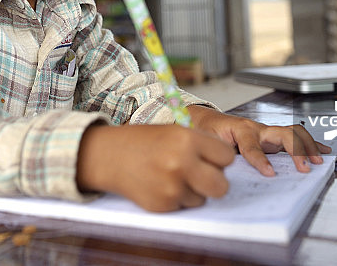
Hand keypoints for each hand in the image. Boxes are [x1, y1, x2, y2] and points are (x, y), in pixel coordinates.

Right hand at [76, 123, 235, 211]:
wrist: (109, 155)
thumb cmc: (143, 142)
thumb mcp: (174, 130)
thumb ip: (201, 144)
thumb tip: (225, 163)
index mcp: (187, 139)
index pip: (227, 157)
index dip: (219, 158)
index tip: (210, 157)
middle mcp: (182, 163)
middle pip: (222, 185)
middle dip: (214, 181)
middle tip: (201, 174)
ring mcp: (172, 187)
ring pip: (203, 198)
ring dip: (193, 190)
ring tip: (173, 176)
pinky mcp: (163, 205)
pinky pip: (184, 206)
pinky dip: (177, 198)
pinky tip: (161, 184)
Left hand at [188, 106, 330, 176]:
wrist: (208, 120)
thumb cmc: (208, 131)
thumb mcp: (207, 143)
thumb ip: (218, 156)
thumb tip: (226, 174)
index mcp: (240, 130)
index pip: (252, 145)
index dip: (260, 159)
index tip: (268, 173)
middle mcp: (257, 129)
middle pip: (282, 134)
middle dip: (295, 150)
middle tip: (303, 167)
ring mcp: (267, 133)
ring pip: (292, 134)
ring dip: (307, 146)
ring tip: (318, 160)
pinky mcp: (272, 138)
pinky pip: (294, 138)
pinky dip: (310, 144)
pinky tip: (322, 151)